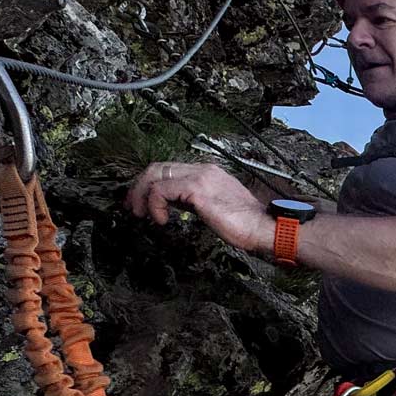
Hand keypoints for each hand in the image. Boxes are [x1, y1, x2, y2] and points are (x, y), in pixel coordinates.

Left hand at [125, 162, 268, 253]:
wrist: (262, 228)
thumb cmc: (245, 224)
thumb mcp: (213, 208)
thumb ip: (193, 201)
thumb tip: (175, 205)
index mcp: (208, 172)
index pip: (169, 169)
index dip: (149, 184)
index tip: (141, 202)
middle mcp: (203, 170)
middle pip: (157, 167)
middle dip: (139, 187)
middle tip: (133, 207)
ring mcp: (200, 177)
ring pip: (155, 174)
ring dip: (141, 195)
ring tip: (141, 214)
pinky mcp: (197, 190)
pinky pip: (161, 190)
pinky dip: (153, 204)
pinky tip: (160, 219)